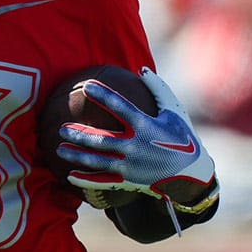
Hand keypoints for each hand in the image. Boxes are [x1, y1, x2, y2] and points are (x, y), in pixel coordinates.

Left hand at [57, 68, 215, 205]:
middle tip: (61, 127)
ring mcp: (130, 166)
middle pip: (101, 139)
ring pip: (98, 161)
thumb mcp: (174, 111)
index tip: (87, 86)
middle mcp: (135, 146)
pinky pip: (103, 182)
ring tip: (59, 148)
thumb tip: (141, 69)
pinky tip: (69, 176)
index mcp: (146, 126)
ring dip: (77, 155)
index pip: (120, 107)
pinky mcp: (128, 180)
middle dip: (79, 133)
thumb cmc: (182, 137)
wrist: (191, 175)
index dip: (103, 95)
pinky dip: (85, 180)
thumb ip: (158, 89)